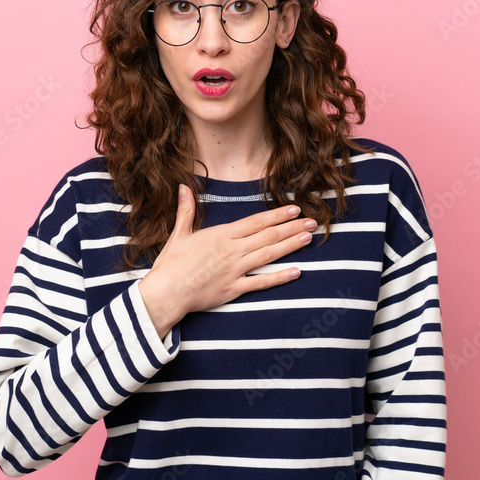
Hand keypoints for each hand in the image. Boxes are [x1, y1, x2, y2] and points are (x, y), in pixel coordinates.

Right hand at [138, 184, 316, 337]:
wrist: (166, 292)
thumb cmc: (171, 264)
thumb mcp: (179, 234)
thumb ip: (186, 210)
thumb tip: (183, 187)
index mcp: (221, 235)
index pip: (256, 222)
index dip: (277, 215)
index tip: (294, 208)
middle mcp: (232, 250)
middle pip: (268, 236)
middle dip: (292, 227)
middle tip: (313, 221)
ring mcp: (235, 270)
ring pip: (269, 255)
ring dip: (291, 246)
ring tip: (308, 238)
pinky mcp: (234, 289)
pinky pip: (262, 283)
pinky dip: (280, 277)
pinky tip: (296, 272)